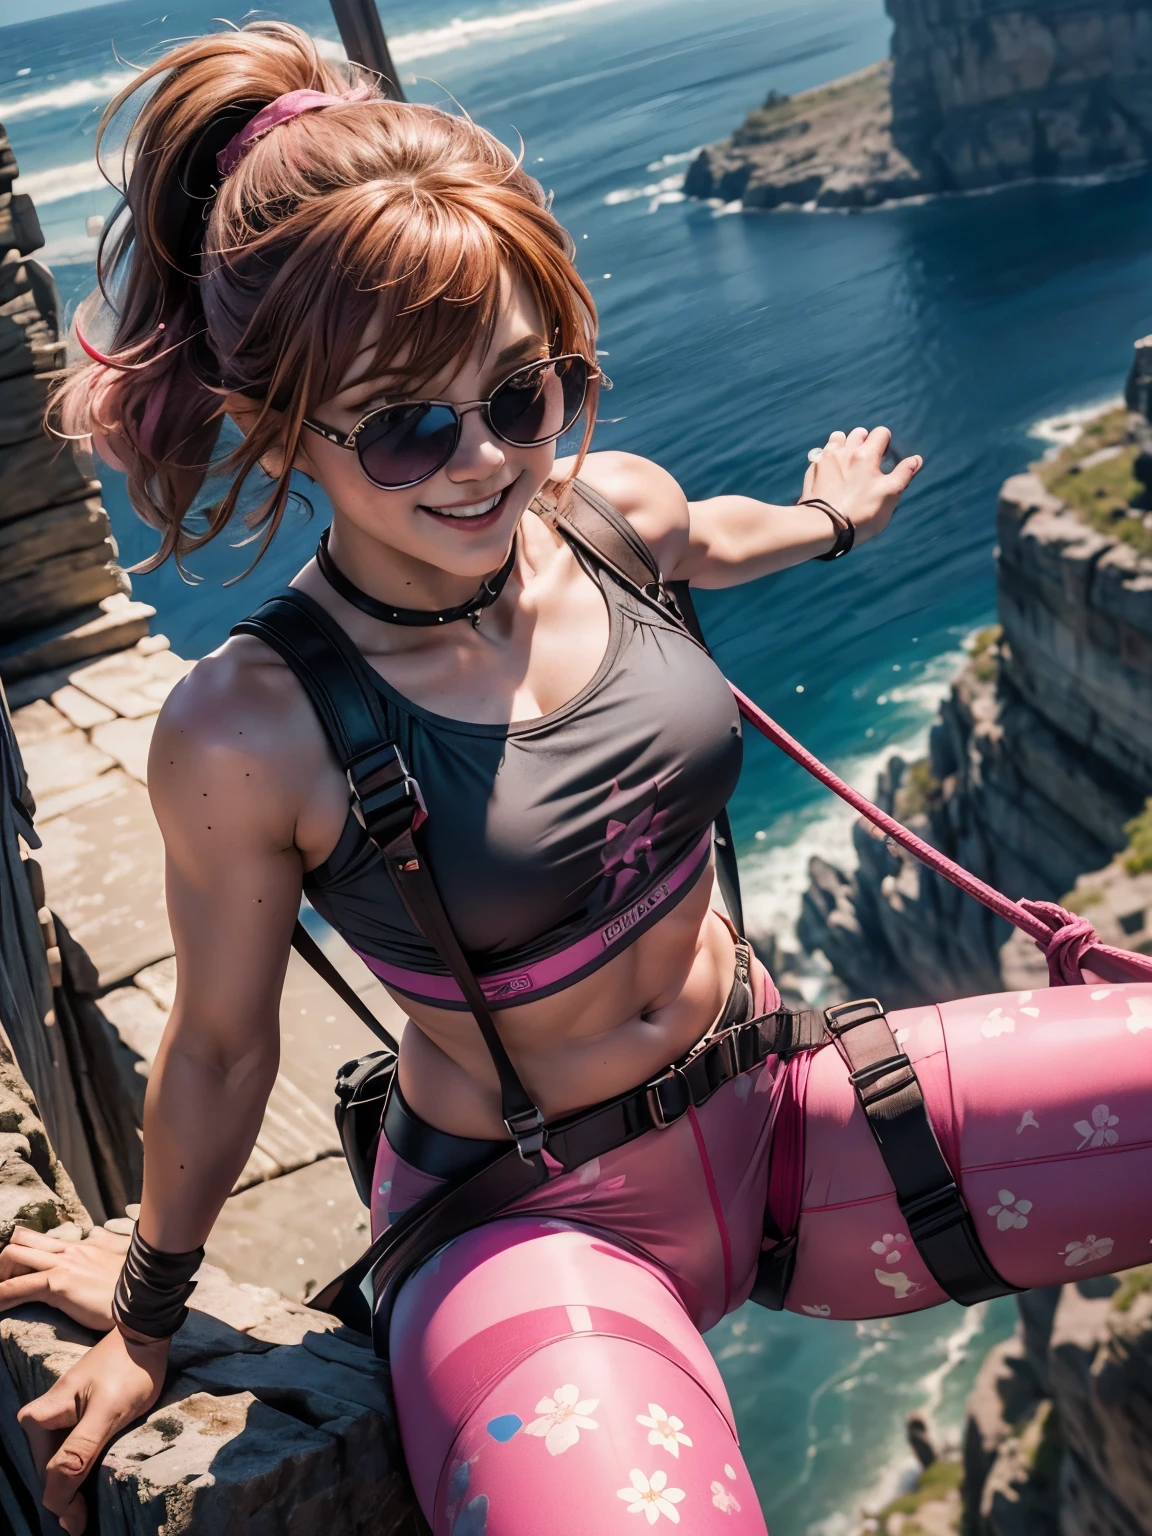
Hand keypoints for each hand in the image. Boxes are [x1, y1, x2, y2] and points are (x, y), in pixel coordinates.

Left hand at [0, 1224, 127, 1331]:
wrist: (146, 1299)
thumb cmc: (135, 1285)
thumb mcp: (121, 1257)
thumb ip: (107, 1243)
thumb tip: (97, 1234)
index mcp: (82, 1245)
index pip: (40, 1240)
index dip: (21, 1253)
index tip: (15, 1273)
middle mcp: (70, 1250)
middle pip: (20, 1240)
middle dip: (3, 1262)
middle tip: (2, 1282)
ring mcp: (64, 1264)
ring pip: (14, 1255)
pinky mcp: (60, 1284)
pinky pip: (18, 1287)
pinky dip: (2, 1296)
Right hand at [18, 1325, 167, 1534]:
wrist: (146, 1333)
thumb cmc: (128, 1370)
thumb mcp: (107, 1412)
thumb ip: (79, 1451)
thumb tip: (55, 1493)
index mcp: (40, 1419)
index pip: (47, 1476)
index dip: (63, 1504)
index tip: (80, 1526)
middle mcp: (43, 1419)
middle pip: (49, 1472)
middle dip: (65, 1498)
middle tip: (84, 1522)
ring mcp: (61, 1417)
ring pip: (61, 1463)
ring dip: (73, 1486)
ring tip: (87, 1509)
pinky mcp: (78, 1415)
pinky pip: (73, 1450)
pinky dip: (81, 1469)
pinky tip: (93, 1480)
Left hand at [803, 426, 921, 544]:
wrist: (823, 526)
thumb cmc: (861, 513)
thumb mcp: (889, 495)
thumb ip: (903, 475)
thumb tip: (916, 459)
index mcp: (867, 455)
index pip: (881, 432)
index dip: (885, 442)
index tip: (884, 456)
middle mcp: (845, 450)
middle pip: (858, 432)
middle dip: (865, 441)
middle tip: (867, 460)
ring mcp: (826, 458)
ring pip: (837, 437)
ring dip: (844, 444)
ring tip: (846, 461)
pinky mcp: (812, 469)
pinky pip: (821, 453)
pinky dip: (828, 457)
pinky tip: (830, 471)